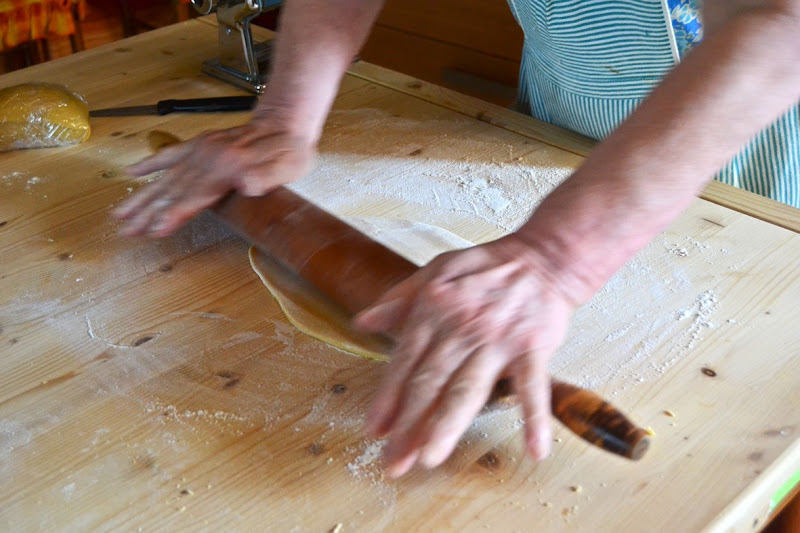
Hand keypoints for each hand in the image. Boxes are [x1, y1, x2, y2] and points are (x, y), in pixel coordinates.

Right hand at [112, 118, 315, 236]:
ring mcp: (202, 150)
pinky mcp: (200, 145)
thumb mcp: (289, 165)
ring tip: (120, 214)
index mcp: (228, 167)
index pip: (195, 195)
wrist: (286, 120)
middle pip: (173, 190)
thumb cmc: (291, 148)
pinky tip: (132, 173)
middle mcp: (208, 157)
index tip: (154, 229)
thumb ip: (268, 176)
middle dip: (148, 212)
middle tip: (126, 231)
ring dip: (143, 196)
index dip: (174, 213)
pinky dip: (150, 163)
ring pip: (166, 177)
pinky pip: (170, 154)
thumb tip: (248, 186)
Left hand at [354, 234, 575, 477]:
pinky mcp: (533, 348)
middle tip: (394, 461)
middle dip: (408, 425)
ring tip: (429, 458)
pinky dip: (535, 418)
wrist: (543, 257)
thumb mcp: (436, 271)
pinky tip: (533, 450)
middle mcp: (462, 328)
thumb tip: (362, 321)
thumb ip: (398, 299)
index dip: (387, 398)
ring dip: (447, 425)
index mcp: (435, 310)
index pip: (404, 361)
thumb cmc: (488, 266)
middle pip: (430, 383)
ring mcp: (498, 340)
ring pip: (468, 389)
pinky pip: (533, 387)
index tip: (374, 430)